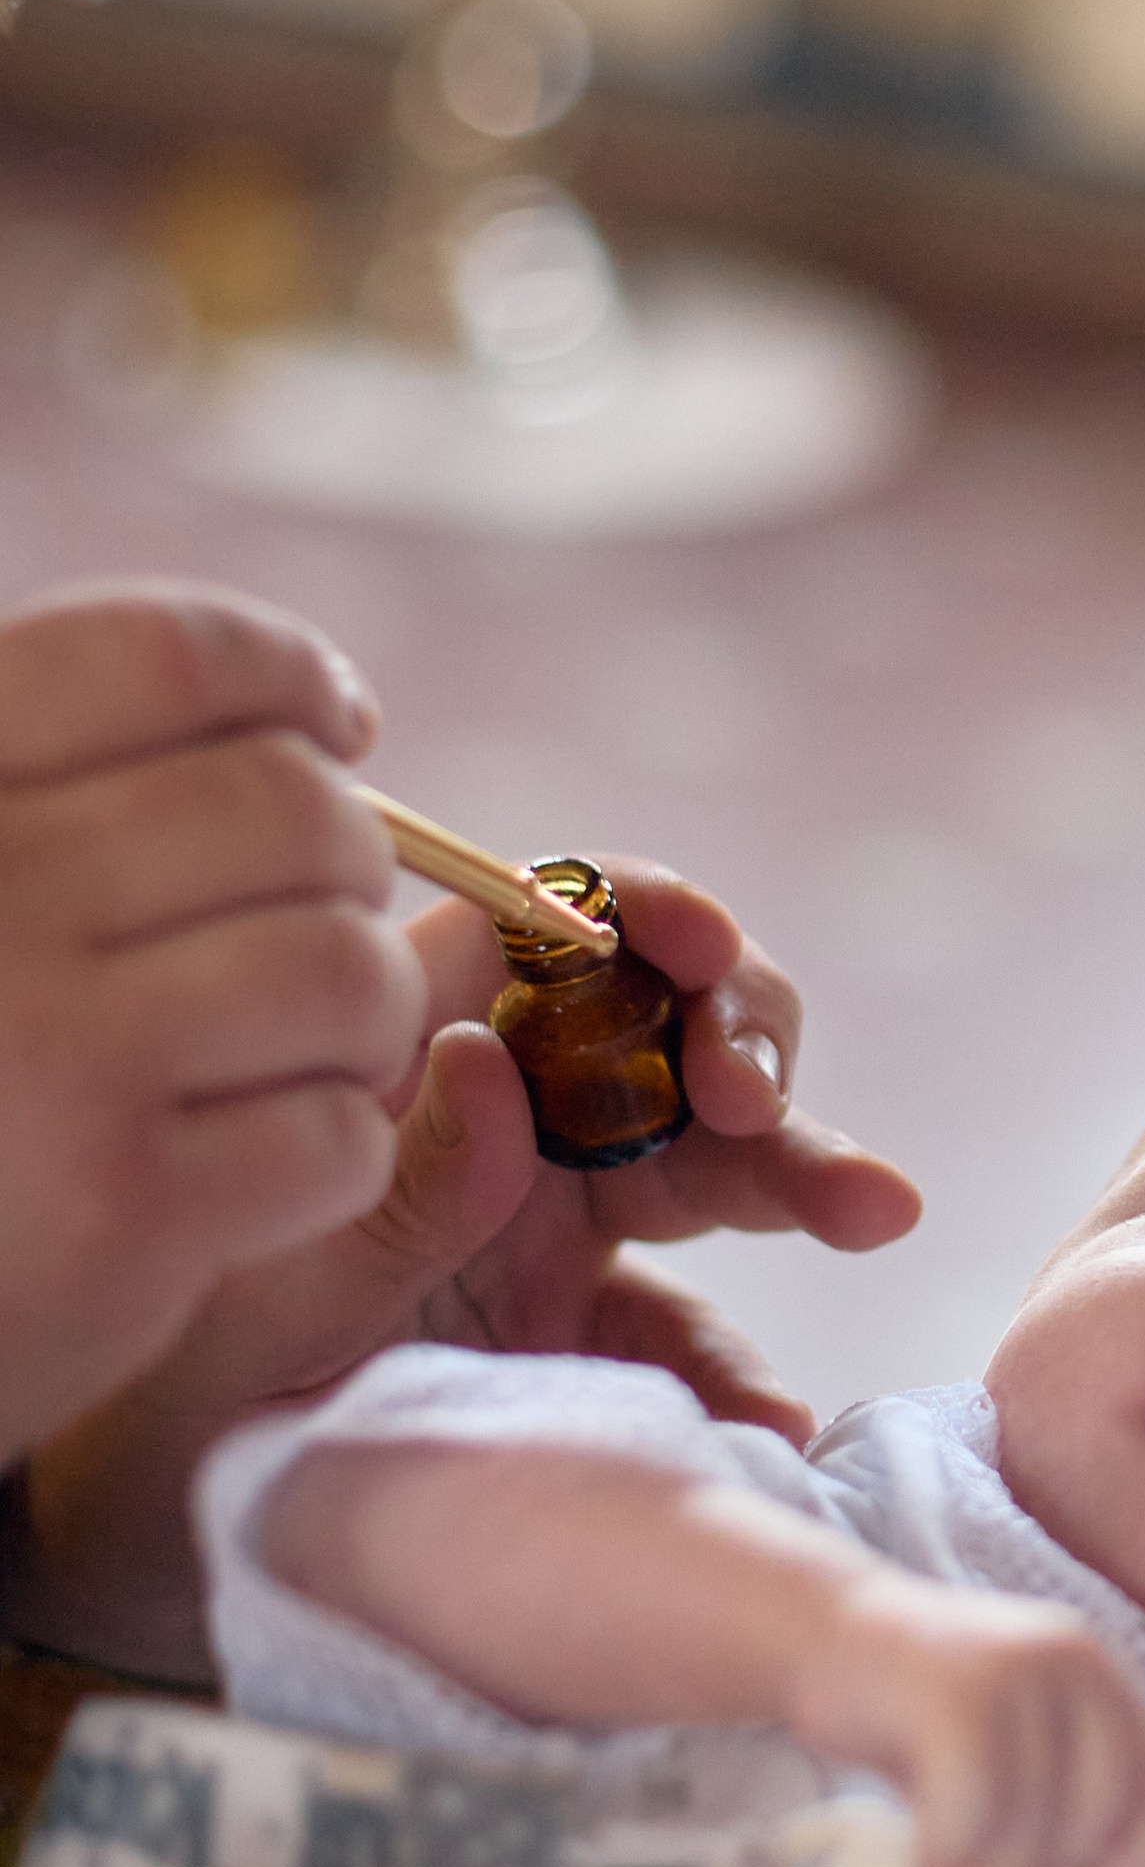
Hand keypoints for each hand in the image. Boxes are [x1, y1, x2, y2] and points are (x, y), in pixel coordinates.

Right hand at [0, 586, 419, 1471]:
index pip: (161, 656)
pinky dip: (331, 1151)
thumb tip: (321, 719)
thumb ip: (80, 788)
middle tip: (315, 916)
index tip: (336, 720)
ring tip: (294, 1049)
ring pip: (350, 972)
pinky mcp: (126, 1210)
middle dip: (349, 862)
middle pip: (291, 810)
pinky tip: (251, 1166)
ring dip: (364, 1017)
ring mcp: (57, 1056)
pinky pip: (340, 1134)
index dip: (284, 673)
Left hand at [6, 859, 921, 1678]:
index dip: (642, 910)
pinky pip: (692, 1326)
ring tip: (874, 1207)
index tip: (699, 945)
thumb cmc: (190, 1370)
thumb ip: (402, 1180)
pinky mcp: (585, 1326)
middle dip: (745, 1039)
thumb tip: (492, 1056)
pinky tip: (775, 1418)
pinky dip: (744, 1370)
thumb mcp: (283, 1274)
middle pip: (668, 1027)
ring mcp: (559, 1219)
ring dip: (801, 1168)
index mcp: (423, 1050)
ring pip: (711, 1156)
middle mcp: (508, 1112)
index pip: (553, 928)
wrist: (163, 1528)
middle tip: (757, 1103)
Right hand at [789, 1567, 1144, 1866]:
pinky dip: (953, 1859)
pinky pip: (974, 1801)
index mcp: (1103, 1681)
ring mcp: (1016, 1665)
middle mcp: (1076, 1661)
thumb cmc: (914, 1715)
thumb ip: (1049, 1820)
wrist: (822, 1634)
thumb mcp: (1003, 1765)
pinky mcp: (953, 1684)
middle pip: (1102, 1808)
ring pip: (1035, 1814)